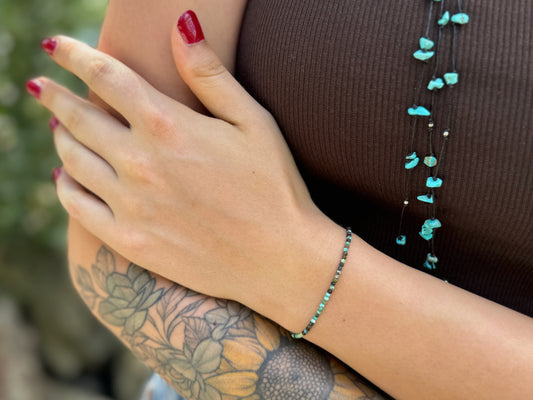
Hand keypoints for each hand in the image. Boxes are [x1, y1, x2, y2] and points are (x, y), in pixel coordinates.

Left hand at [29, 11, 342, 325]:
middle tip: (42, 88)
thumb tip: (182, 25)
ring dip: (60, 137)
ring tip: (59, 128)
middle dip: (56, 96)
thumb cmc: (275, 187)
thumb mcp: (253, 122)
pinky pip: (77, 207)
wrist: (282, 259)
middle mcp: (140, 162)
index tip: (56, 47)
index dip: (75, 55)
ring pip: (72, 160)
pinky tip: (66, 179)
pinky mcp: (129, 241)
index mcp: (169, 125)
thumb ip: (211, 75)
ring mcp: (130, 204)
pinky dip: (65, 187)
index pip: (105, 76)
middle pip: (77, 117)